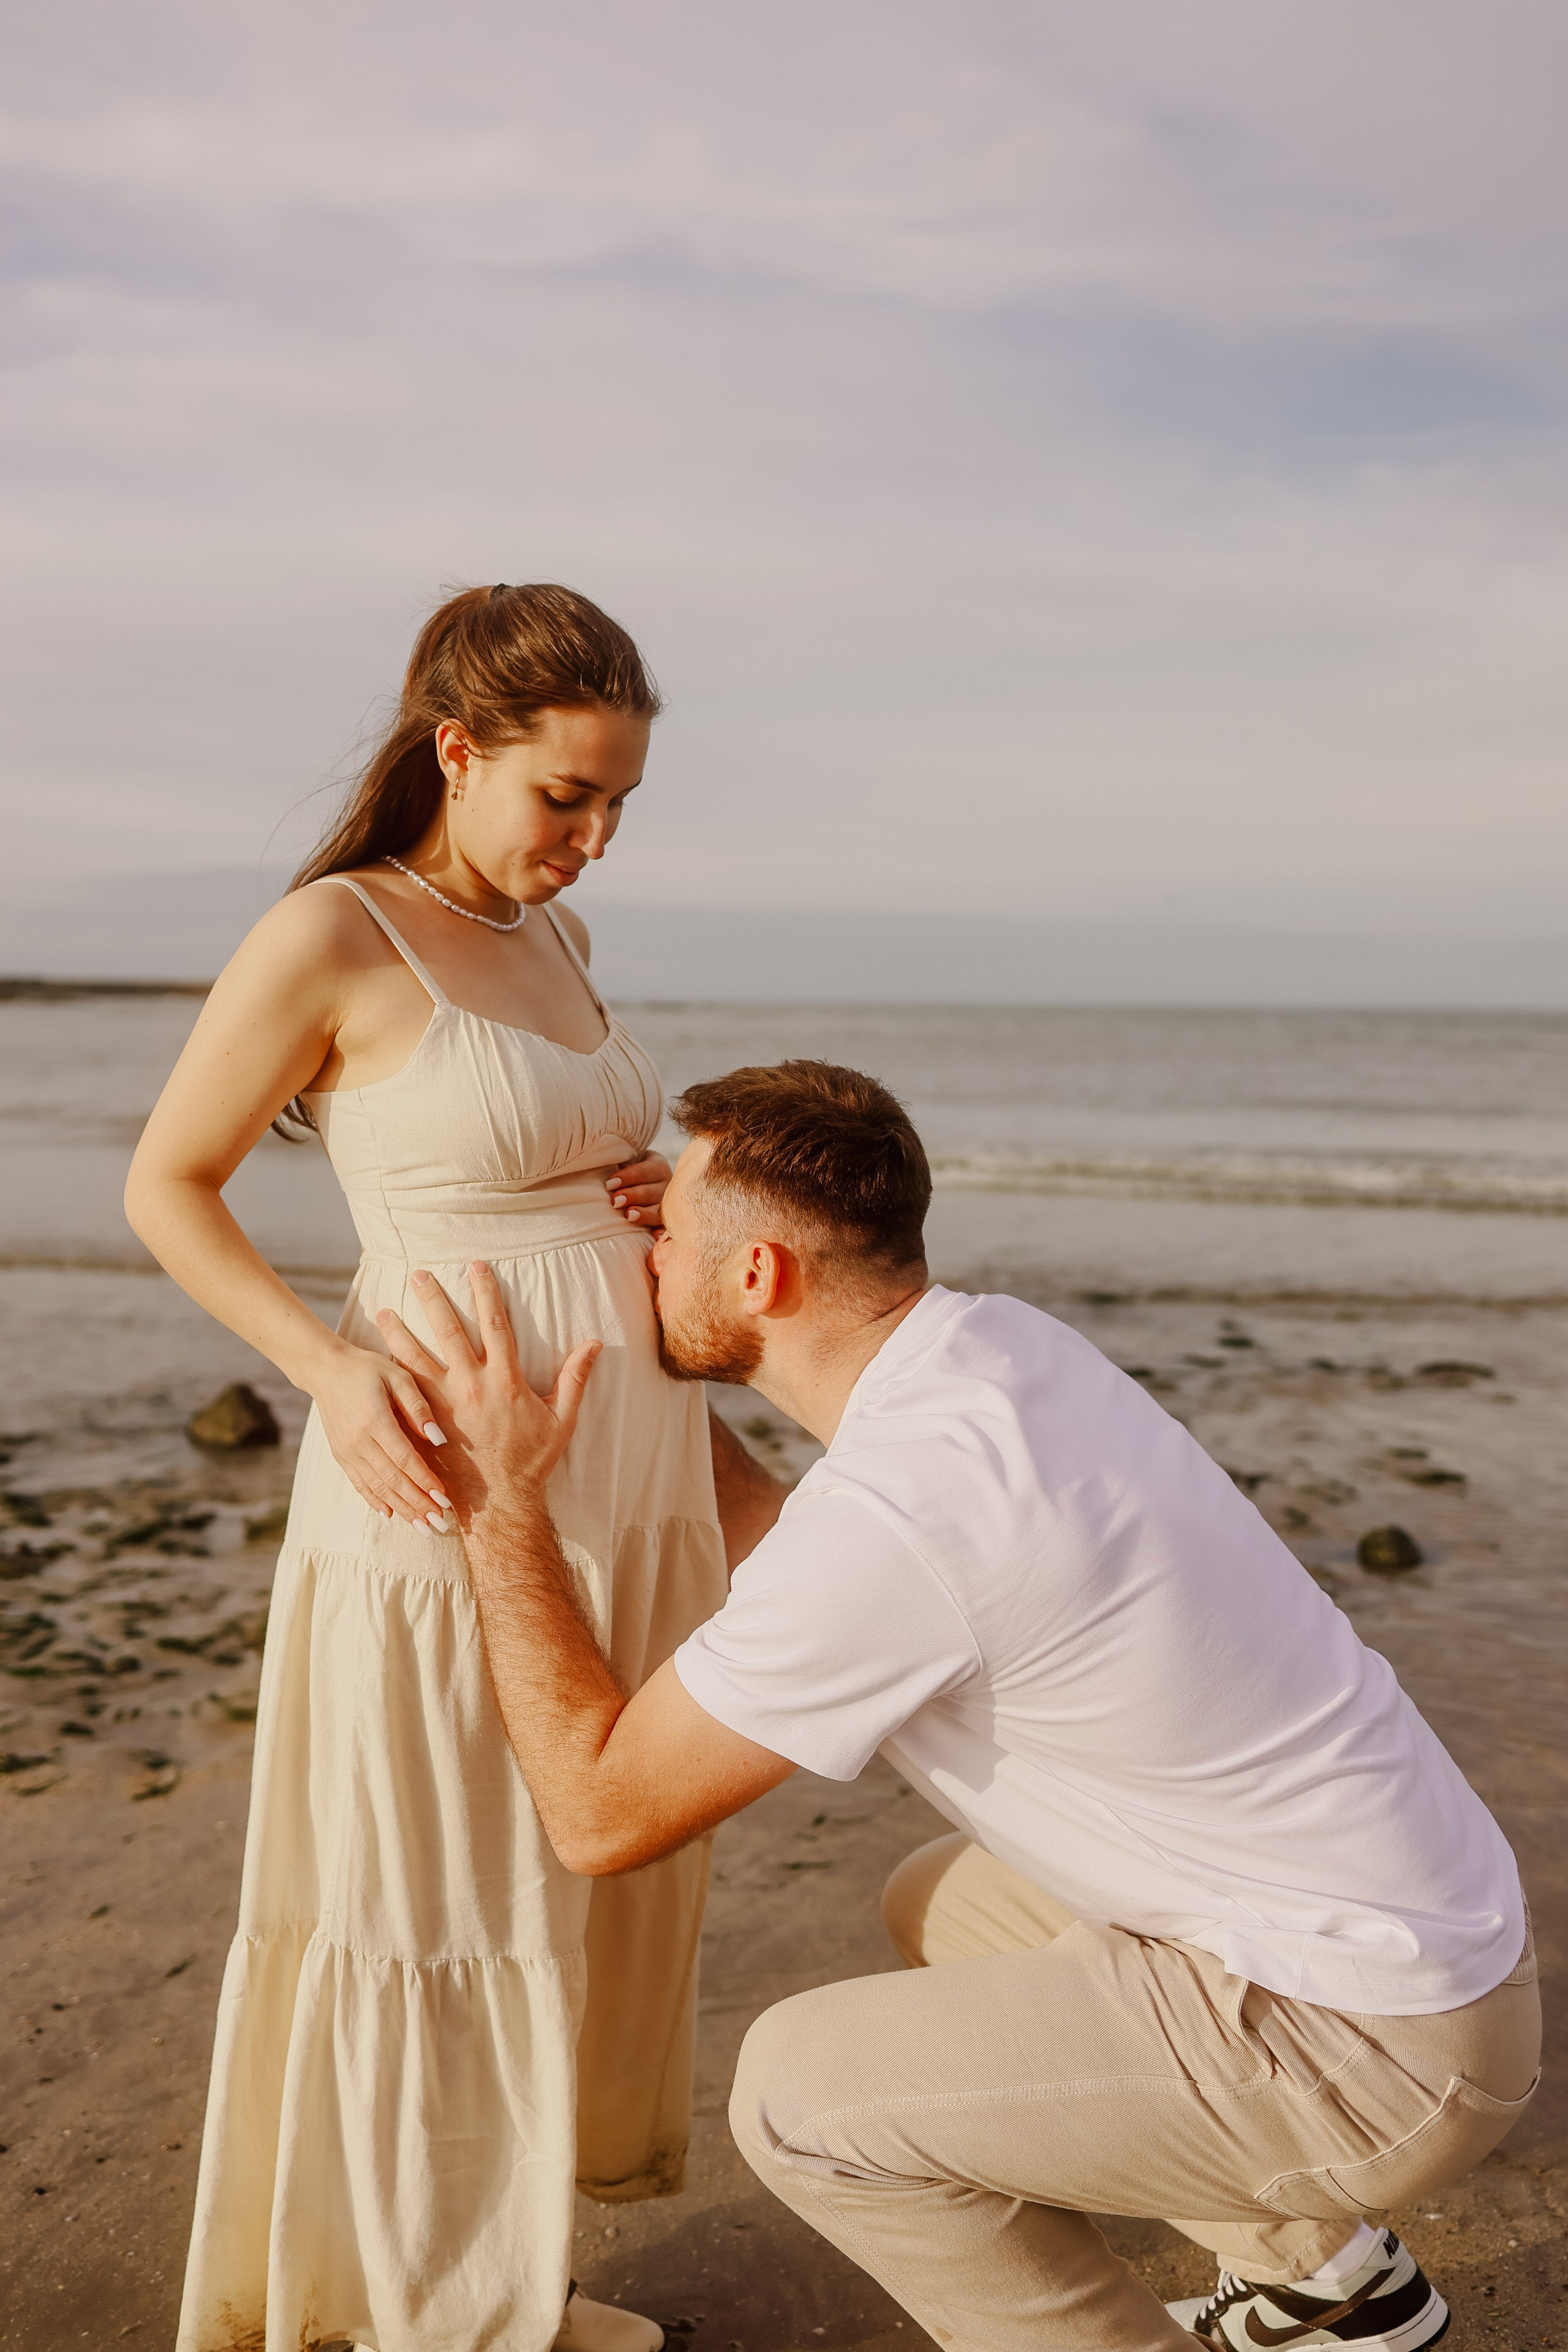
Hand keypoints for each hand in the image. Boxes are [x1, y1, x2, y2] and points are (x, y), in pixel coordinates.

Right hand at [309, 1339, 452, 1526]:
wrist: (326, 1370)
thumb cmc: (368, 1369)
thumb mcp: (398, 1376)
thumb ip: (418, 1407)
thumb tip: (437, 1439)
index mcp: (375, 1421)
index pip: (405, 1459)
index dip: (424, 1481)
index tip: (444, 1500)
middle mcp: (359, 1441)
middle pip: (393, 1480)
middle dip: (417, 1504)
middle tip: (439, 1525)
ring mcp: (347, 1451)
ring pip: (377, 1488)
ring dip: (402, 1510)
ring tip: (422, 1528)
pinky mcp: (341, 1456)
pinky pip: (359, 1484)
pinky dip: (376, 1502)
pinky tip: (391, 1516)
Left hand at [376, 1261, 600, 1525]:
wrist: (499, 1502)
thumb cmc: (532, 1461)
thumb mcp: (562, 1419)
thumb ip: (575, 1377)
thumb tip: (596, 1343)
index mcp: (506, 1380)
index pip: (496, 1324)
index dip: (486, 1292)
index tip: (476, 1266)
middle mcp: (472, 1386)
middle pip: (449, 1331)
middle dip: (433, 1299)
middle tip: (418, 1274)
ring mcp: (444, 1406)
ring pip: (415, 1359)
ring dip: (398, 1333)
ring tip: (383, 1312)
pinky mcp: (426, 1425)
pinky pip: (404, 1392)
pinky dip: (391, 1373)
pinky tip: (377, 1359)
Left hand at [604, 1152, 670, 1227]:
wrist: (639, 1183)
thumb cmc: (625, 1170)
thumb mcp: (625, 1161)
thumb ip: (617, 1162)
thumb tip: (597, 1162)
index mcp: (657, 1166)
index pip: (646, 1170)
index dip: (628, 1177)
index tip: (609, 1184)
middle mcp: (667, 1185)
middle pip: (652, 1191)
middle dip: (633, 1196)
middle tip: (615, 1201)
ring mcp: (668, 1205)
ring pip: (660, 1210)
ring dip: (645, 1214)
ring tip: (629, 1216)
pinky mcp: (666, 1221)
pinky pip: (666, 1228)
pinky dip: (661, 1232)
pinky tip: (653, 1235)